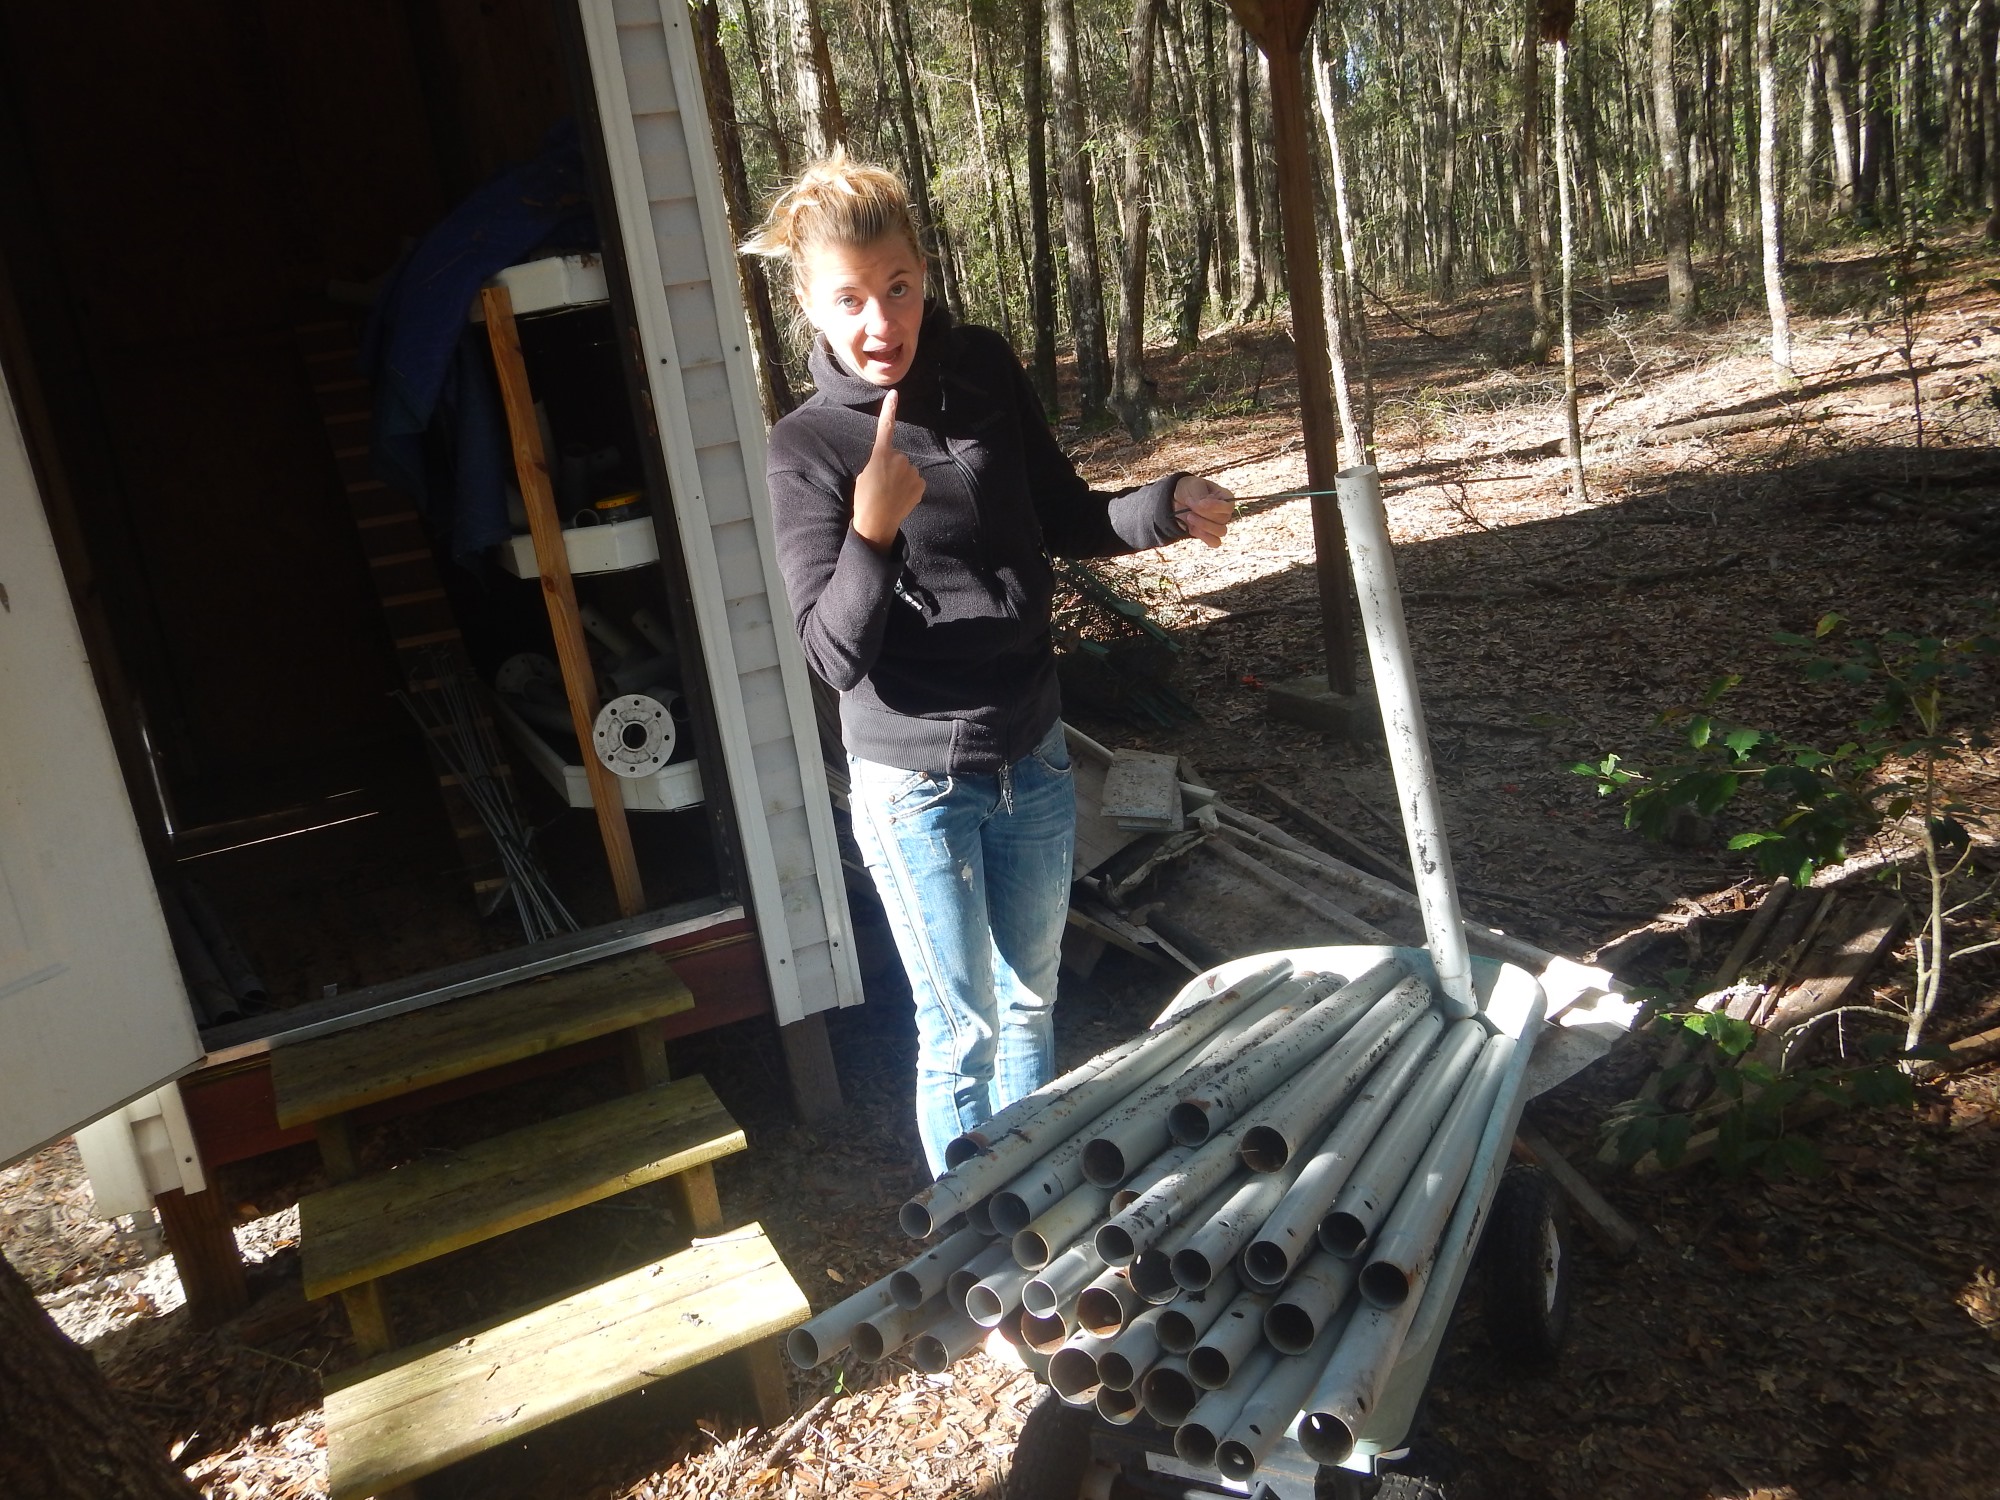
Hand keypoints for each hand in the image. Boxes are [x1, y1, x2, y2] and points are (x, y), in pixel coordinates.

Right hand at [850, 390, 924, 552]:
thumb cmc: (864, 499)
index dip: (889, 410)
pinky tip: (900, 499)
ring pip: (907, 470)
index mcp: (880, 455)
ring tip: (890, 494)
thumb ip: (877, 464)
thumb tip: (888, 466)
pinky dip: (909, 488)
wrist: (876, 522)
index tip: (894, 394)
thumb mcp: (864, 476)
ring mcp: (912, 471)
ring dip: (901, 479)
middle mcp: (899, 459)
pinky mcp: (921, 484)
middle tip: (881, 484)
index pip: (885, 428)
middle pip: (898, 457)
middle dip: (892, 467)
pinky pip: (915, 481)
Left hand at [1172, 474, 1234, 548]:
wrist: (1179, 498)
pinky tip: (1191, 528)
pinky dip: (1203, 537)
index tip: (1200, 503)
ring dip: (1203, 525)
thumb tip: (1207, 504)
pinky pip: (1215, 542)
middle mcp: (1225, 512)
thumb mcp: (1194, 486)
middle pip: (1222, 519)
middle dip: (1202, 512)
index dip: (1216, 506)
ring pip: (1221, 532)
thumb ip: (1201, 494)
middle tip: (1188, 502)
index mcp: (1226, 497)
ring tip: (1189, 516)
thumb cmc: (1190, 488)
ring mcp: (1219, 525)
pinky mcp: (1210, 535)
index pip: (1228, 506)